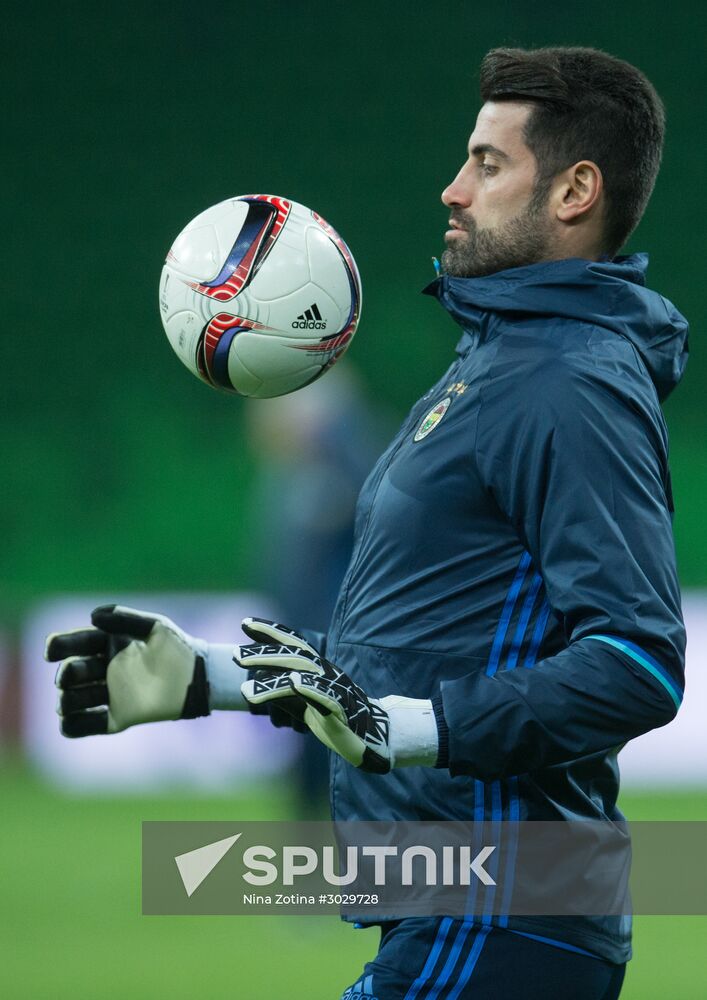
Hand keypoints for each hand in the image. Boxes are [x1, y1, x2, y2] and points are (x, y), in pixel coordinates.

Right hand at [45, 605, 209, 736]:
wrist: (198, 677)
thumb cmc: (178, 648)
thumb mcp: (155, 627)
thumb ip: (125, 619)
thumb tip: (93, 616)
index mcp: (109, 645)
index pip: (74, 644)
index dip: (58, 646)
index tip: (51, 650)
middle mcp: (105, 669)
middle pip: (70, 673)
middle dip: (66, 674)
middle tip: (71, 674)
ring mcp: (109, 694)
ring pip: (71, 700)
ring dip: (65, 700)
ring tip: (69, 699)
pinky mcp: (118, 717)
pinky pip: (85, 725)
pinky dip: (73, 726)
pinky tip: (69, 721)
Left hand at [238, 619, 438, 773]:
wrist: (376, 737)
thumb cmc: (338, 718)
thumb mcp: (304, 704)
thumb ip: (282, 694)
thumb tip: (253, 687)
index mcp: (317, 669)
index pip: (292, 644)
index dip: (271, 632)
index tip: (245, 622)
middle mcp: (325, 673)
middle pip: (293, 656)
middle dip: (264, 654)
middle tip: (236, 655)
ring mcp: (334, 689)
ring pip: (302, 676)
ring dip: (275, 677)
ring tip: (246, 687)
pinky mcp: (342, 711)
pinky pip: (325, 696)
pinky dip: (310, 687)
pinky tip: (293, 683)